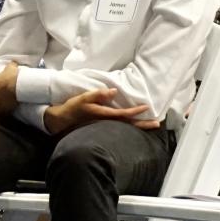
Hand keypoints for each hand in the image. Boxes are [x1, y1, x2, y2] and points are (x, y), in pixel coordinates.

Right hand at [43, 88, 157, 136]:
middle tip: (157, 124)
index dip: (135, 112)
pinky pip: (121, 128)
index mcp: (103, 116)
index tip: (146, 107)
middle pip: (128, 126)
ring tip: (151, 125)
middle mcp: (107, 124)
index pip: (123, 114)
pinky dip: (131, 127)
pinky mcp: (104, 129)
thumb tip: (114, 91)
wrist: (62, 121)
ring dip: (139, 127)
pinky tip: (136, 126)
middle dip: (143, 125)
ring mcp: (106, 128)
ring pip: (126, 128)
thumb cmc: (74, 108)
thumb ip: (98, 94)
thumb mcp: (84, 98)